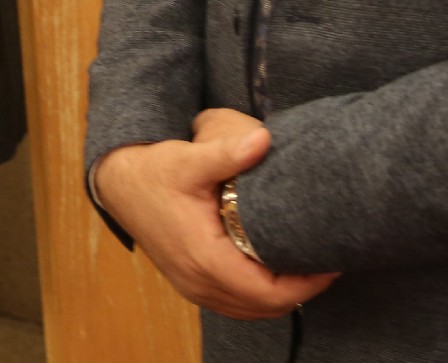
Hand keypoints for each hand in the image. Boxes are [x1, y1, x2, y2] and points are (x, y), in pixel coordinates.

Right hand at [93, 116, 336, 320]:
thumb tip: (265, 138)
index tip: (329, 263)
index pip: (267, 291)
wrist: (118, 183)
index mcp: (203, 256)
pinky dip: (261, 296)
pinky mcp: (192, 284)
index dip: (305, 283)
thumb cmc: (154, 171)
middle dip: (300, 290)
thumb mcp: (189, 159)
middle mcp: (198, 281)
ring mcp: (193, 287)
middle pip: (265, 307)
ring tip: (306, 268)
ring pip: (252, 310)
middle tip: (325, 263)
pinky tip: (275, 273)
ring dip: (281, 296)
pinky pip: (236, 304)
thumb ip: (228, 152)